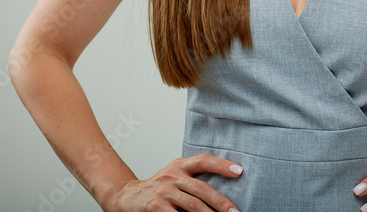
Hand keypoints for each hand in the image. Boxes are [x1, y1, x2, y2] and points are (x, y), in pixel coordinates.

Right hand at [101, 154, 243, 211]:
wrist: (127, 196)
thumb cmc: (158, 188)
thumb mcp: (174, 176)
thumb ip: (193, 179)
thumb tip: (223, 191)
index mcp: (179, 165)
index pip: (203, 160)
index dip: (221, 165)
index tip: (239, 171)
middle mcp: (172, 175)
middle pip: (201, 188)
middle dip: (220, 201)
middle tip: (234, 211)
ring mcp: (163, 191)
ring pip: (192, 204)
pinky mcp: (156, 206)